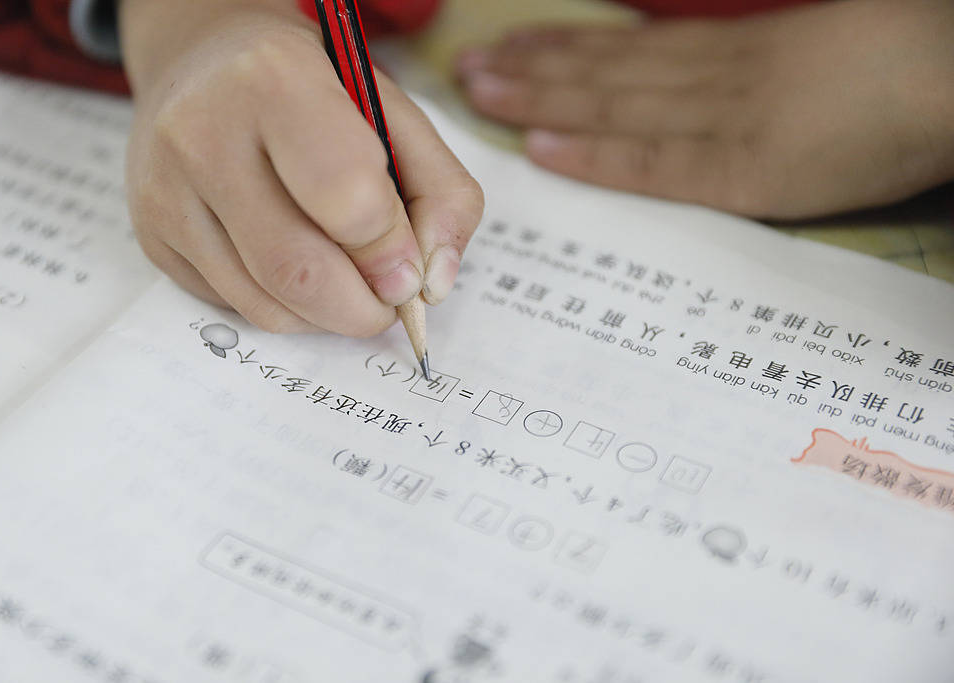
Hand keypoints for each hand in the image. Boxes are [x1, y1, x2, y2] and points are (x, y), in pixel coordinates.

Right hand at [120, 0, 482, 334]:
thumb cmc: (316, 92)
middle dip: (361, 308)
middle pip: (297, 269)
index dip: (390, 251)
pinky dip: (285, 308)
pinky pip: (234, 306)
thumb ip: (442, 195)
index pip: (346, 197)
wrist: (203, 62)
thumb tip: (431, 287)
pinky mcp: (151, 234)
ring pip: (264, 302)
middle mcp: (203, 132)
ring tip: (349, 283)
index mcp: (277, 80)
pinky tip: (297, 268)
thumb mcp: (395, 114)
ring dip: (326, 316)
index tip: (409, 269)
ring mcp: (166, 189)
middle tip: (388, 299)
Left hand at [457, 0, 953, 219]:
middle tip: (469, 69)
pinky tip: (541, 149)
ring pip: (615, 105)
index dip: (565, 51)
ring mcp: (726, 121)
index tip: (512, 48)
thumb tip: (701, 79)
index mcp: (738, 54)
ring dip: (542, 99)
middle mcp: (718, 79)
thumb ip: (752, 68)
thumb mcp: (812, 55)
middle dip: (532, 70)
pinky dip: (593, 156)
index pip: (633, 53)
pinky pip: (653, 162)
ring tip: (483, 92)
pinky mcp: (743, 169)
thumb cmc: (902, 70)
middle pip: (608, 73)